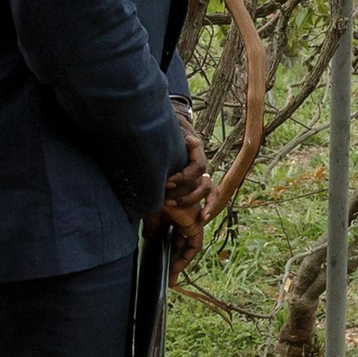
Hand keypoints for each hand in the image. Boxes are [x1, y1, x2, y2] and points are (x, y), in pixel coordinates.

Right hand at [151, 124, 208, 254]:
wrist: (157, 122)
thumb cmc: (153, 158)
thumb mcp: (154, 186)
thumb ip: (154, 208)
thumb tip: (148, 234)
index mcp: (194, 178)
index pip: (209, 195)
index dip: (208, 207)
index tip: (202, 220)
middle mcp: (199, 169)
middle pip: (207, 190)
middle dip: (189, 203)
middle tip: (168, 206)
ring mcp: (198, 158)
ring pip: (202, 180)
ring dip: (185, 189)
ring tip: (166, 190)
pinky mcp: (195, 146)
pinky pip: (197, 166)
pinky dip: (184, 175)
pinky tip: (169, 178)